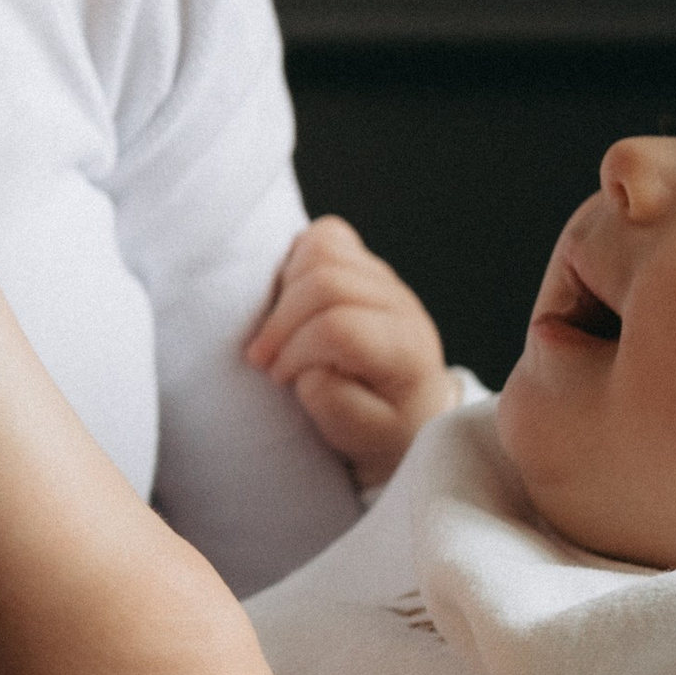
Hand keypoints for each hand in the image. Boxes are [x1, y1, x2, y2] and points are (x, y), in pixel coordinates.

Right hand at [244, 215, 454, 483]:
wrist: (410, 408)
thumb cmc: (384, 425)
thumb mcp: (366, 438)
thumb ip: (338, 407)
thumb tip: (310, 370)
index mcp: (403, 348)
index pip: (339, 328)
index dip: (296, 352)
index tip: (280, 380)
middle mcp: (398, 303)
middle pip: (327, 282)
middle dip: (281, 321)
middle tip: (265, 359)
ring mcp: (382, 279)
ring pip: (324, 250)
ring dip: (285, 288)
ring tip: (278, 328)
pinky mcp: (364, 265)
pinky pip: (324, 237)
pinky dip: (296, 261)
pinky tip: (289, 299)